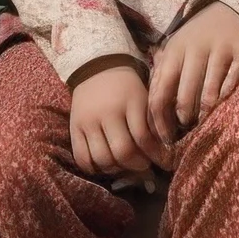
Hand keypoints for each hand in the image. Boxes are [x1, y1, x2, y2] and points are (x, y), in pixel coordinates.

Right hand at [67, 59, 162, 178]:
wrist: (97, 68)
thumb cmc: (127, 87)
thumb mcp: (144, 97)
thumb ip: (152, 122)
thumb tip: (163, 152)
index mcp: (131, 102)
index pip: (143, 137)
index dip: (155, 155)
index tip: (164, 162)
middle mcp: (108, 113)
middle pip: (122, 151)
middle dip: (137, 165)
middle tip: (144, 167)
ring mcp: (88, 122)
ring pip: (102, 158)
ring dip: (117, 169)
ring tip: (126, 166)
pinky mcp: (74, 129)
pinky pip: (82, 157)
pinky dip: (94, 168)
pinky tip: (105, 166)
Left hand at [146, 1, 238, 143]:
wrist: (237, 8)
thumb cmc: (201, 36)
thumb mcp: (178, 48)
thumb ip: (163, 74)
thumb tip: (151, 111)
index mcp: (174, 51)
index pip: (159, 94)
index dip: (160, 121)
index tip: (165, 138)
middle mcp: (196, 49)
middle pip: (183, 97)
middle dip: (184, 120)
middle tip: (187, 132)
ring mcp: (221, 49)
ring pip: (208, 94)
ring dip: (205, 113)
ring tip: (205, 122)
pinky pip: (233, 83)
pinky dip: (226, 97)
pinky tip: (224, 105)